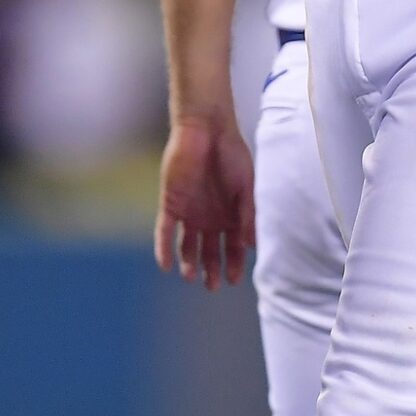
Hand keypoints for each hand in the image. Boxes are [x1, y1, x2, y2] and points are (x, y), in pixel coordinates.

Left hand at [154, 114, 256, 290]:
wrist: (207, 129)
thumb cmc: (232, 155)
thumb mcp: (247, 188)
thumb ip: (248, 216)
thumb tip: (252, 246)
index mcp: (230, 214)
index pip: (232, 246)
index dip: (233, 263)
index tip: (233, 279)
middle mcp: (210, 217)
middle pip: (209, 250)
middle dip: (211, 269)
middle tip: (212, 286)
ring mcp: (189, 211)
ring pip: (186, 245)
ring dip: (188, 262)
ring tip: (190, 277)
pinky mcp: (171, 204)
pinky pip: (165, 230)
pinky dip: (164, 248)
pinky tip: (166, 265)